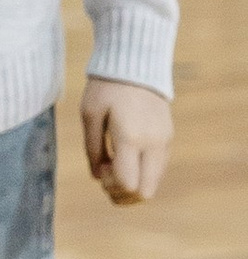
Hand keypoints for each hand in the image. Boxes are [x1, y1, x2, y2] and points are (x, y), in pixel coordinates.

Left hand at [80, 77, 171, 204]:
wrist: (137, 64)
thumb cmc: (107, 88)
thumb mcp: (90, 114)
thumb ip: (92, 148)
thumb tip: (97, 177)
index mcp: (131, 138)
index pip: (128, 184)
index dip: (110, 186)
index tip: (100, 168)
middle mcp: (153, 144)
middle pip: (145, 193)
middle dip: (122, 193)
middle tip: (106, 173)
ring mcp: (164, 143)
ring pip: (153, 185)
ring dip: (132, 184)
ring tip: (114, 163)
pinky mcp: (168, 139)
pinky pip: (157, 170)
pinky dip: (141, 173)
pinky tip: (126, 156)